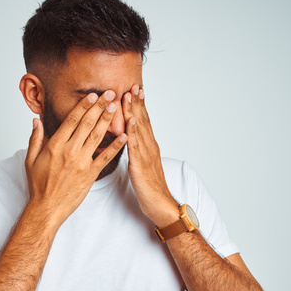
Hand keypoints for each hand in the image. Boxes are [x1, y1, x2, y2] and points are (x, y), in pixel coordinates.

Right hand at [25, 91, 126, 228]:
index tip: (92, 96)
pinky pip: (105, 157)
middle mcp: (69, 151)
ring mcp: (81, 162)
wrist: (46, 208)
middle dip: (99, 107)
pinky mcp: (90, 174)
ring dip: (107, 120)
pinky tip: (124, 135)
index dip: (83, 106)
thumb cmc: (38, 185)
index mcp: (55, 146)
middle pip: (87, 124)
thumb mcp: (30, 160)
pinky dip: (116, 145)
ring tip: (116, 107)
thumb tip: (36, 121)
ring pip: (97, 136)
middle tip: (109, 94)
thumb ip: (35, 138)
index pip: (72, 120)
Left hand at [122, 85, 179, 227]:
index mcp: (149, 147)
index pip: (144, 122)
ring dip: (134, 111)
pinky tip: (129, 122)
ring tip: (129, 96)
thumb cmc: (150, 189)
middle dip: (138, 102)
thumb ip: (138, 153)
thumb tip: (131, 143)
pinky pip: (135, 146)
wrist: (161, 205)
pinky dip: (132, 132)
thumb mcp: (142, 166)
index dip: (140, 105)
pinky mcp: (141, 165)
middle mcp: (150, 147)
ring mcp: (146, 155)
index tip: (135, 90)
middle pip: (143, 121)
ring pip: (139, 129)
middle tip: (133, 85)